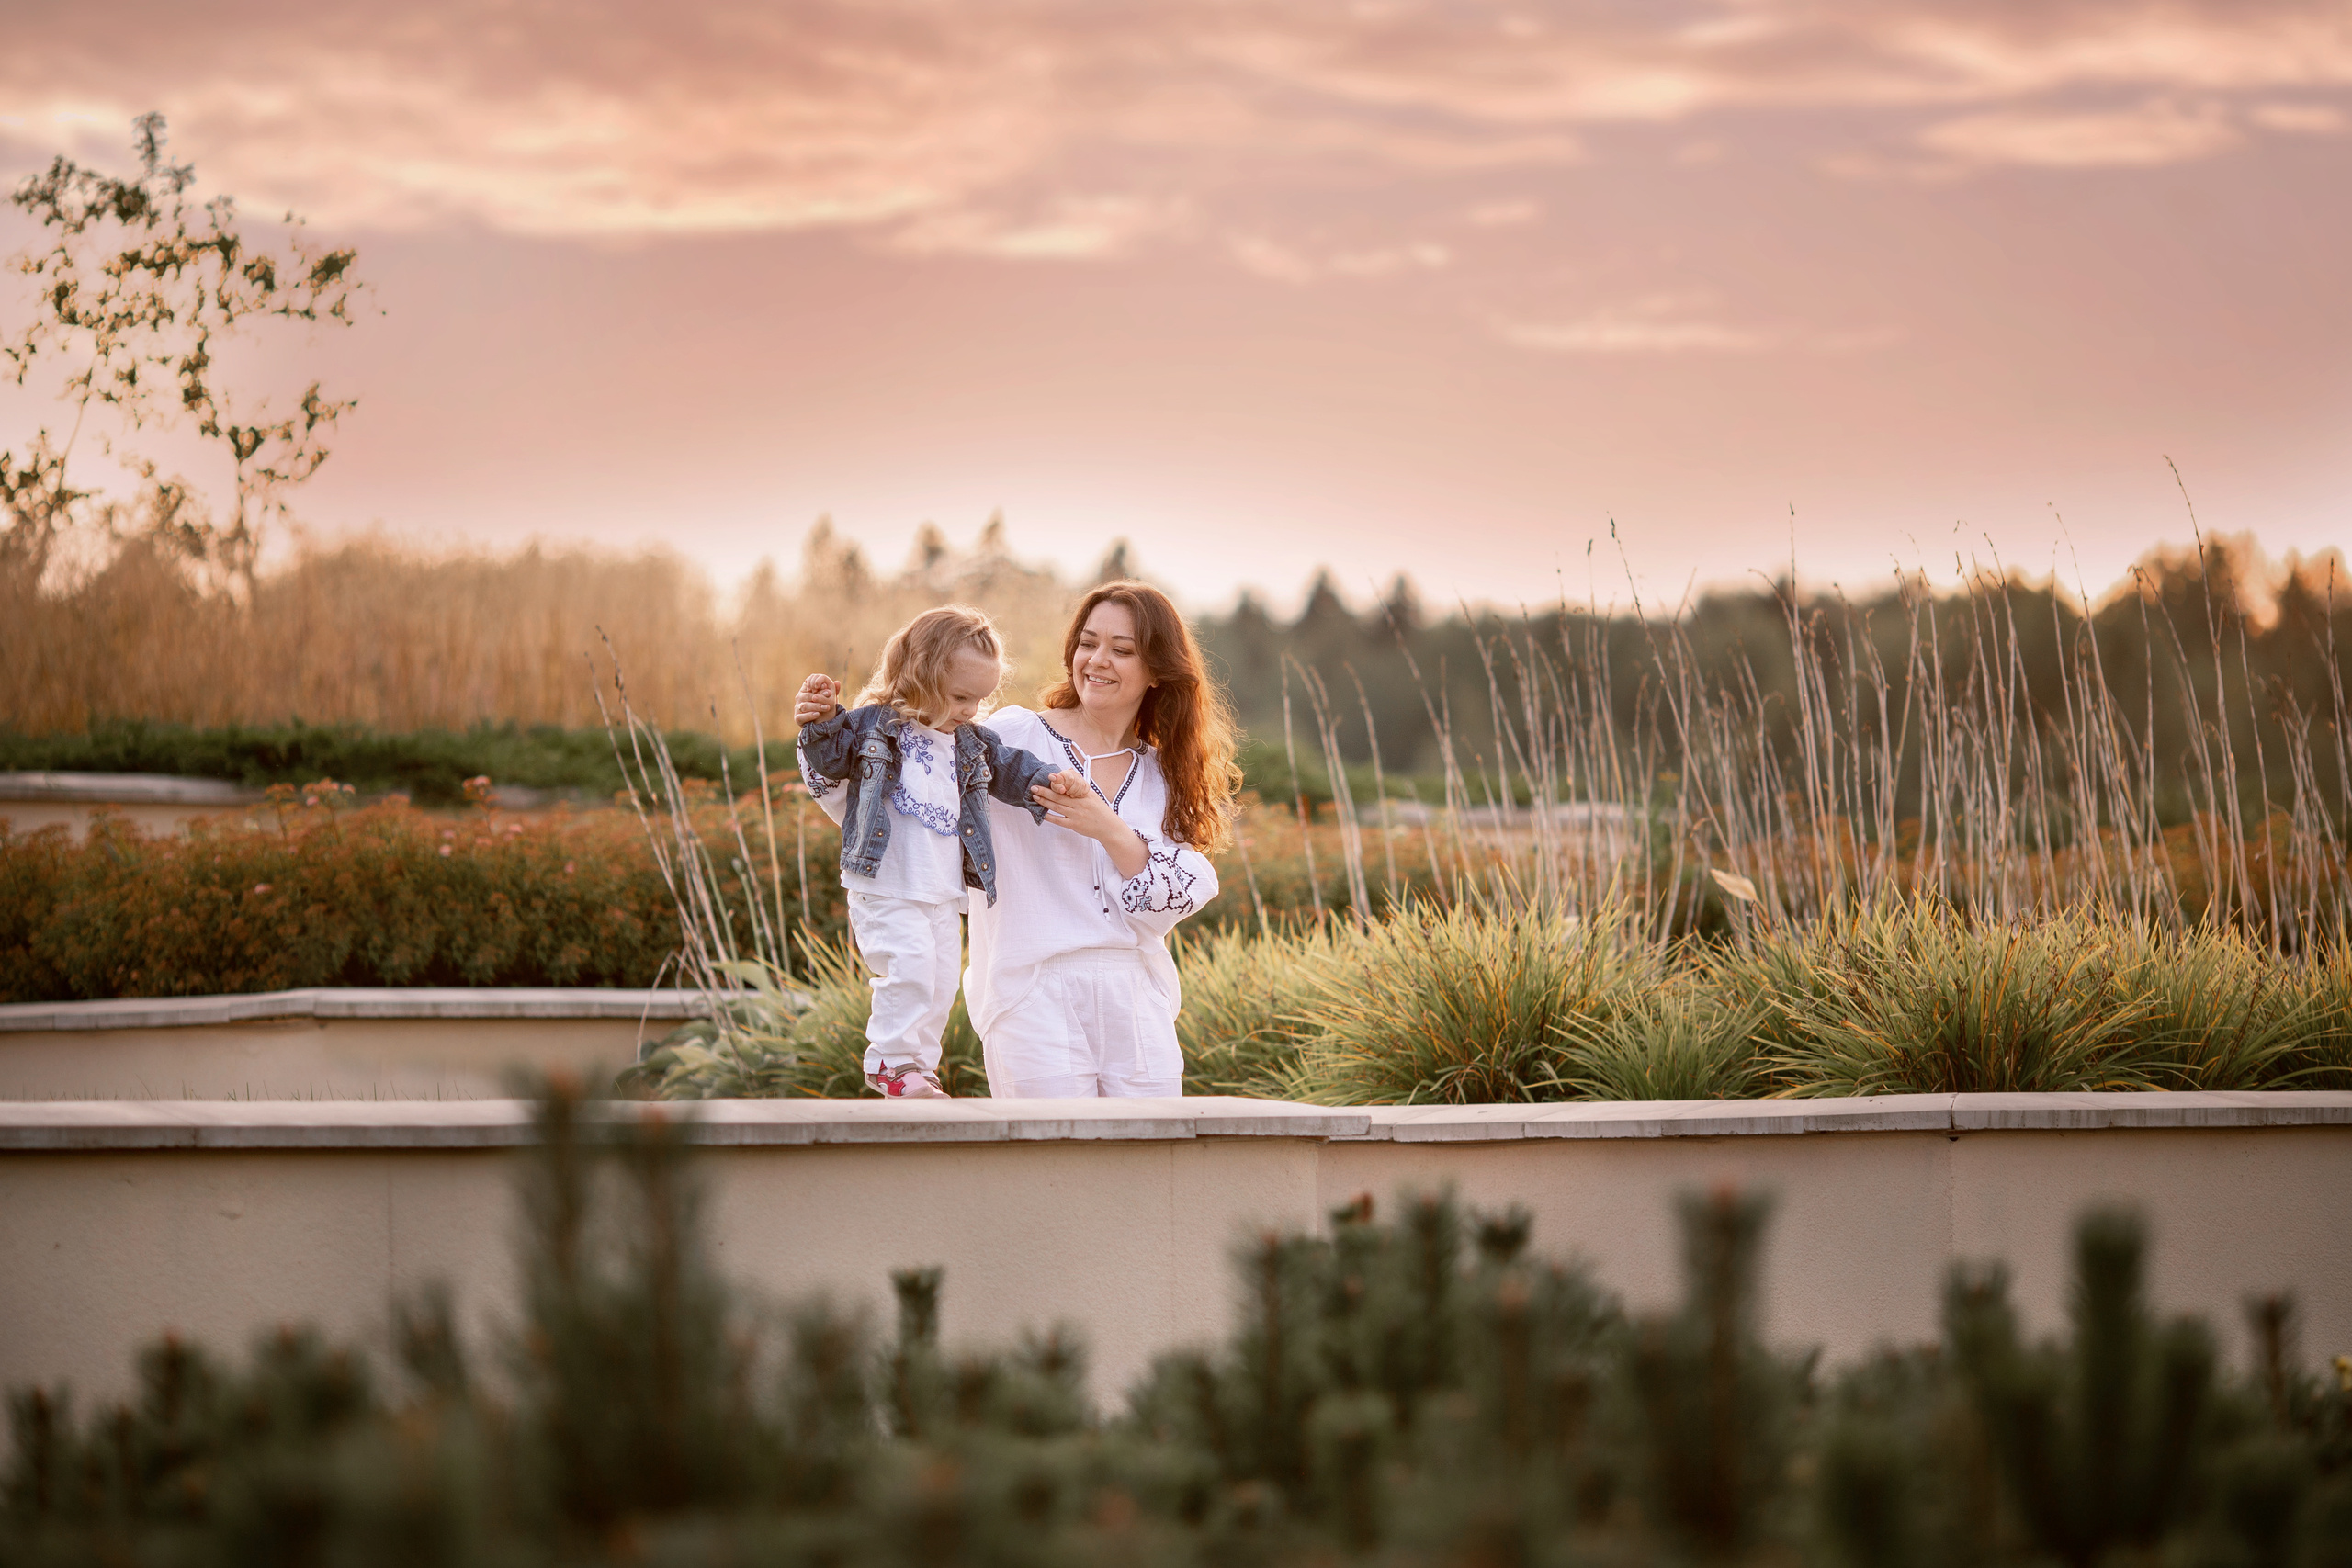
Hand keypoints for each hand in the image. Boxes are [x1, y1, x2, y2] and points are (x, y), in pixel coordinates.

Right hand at [795, 673, 840, 724]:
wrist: (821, 722)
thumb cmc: (824, 706)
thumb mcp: (829, 698)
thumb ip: (833, 690)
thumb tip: (837, 682)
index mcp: (806, 690)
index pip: (808, 684)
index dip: (816, 684)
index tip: (826, 687)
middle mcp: (799, 698)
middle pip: (807, 695)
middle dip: (819, 696)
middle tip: (829, 697)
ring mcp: (797, 708)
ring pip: (804, 706)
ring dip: (816, 706)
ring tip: (827, 707)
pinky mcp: (797, 718)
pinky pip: (801, 716)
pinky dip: (810, 715)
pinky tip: (818, 714)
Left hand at [1033, 775, 1150, 877]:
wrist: (1108, 827)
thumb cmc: (1100, 810)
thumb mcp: (1092, 795)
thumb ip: (1080, 787)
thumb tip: (1069, 773)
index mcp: (1084, 795)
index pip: (1067, 787)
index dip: (1056, 782)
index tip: (1046, 777)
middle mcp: (1079, 804)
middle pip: (1059, 796)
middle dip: (1045, 791)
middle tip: (1034, 787)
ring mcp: (1076, 815)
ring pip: (1057, 807)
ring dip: (1045, 802)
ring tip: (1035, 797)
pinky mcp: (1075, 825)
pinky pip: (1060, 820)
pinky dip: (1050, 817)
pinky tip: (1042, 813)